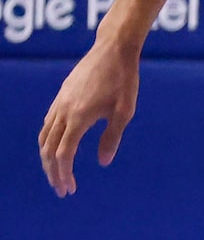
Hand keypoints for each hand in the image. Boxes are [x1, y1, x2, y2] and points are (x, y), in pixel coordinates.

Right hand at [38, 36, 141, 196]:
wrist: (112, 50)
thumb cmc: (124, 80)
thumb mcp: (124, 111)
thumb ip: (112, 137)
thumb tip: (103, 162)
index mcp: (78, 118)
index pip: (64, 154)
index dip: (64, 174)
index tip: (70, 189)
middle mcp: (63, 112)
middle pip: (48, 149)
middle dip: (53, 172)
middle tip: (62, 189)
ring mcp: (59, 103)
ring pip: (44, 137)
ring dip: (48, 158)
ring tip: (58, 173)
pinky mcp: (61, 97)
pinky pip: (47, 124)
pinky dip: (48, 141)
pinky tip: (58, 148)